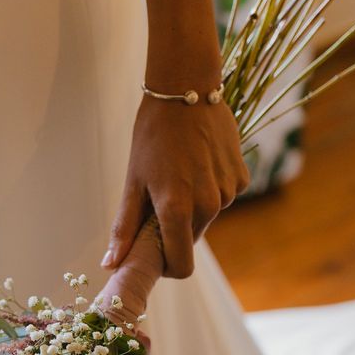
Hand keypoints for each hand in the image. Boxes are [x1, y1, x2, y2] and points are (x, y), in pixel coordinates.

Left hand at [102, 94, 249, 278]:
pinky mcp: (243, 176)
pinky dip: (210, 186)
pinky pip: (223, 195)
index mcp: (178, 208)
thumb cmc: (152, 133)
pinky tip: (198, 160)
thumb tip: (111, 264)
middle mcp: (209, 205)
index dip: (167, 264)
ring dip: (193, 203)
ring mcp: (229, 190)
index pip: (181, 265)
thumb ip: (125, 226)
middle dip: (175, 227)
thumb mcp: (134, 179)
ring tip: (179, 169)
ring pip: (208, 215)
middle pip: (192, 238)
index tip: (154, 248)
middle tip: (159, 194)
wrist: (186, 89)